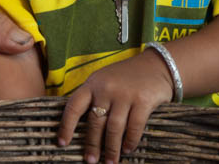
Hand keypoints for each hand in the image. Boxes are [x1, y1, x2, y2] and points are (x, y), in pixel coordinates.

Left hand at [58, 50, 173, 163]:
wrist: (156, 64)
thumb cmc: (127, 76)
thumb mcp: (105, 80)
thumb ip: (94, 98)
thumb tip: (84, 129)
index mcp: (93, 83)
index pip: (74, 106)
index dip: (66, 126)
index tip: (62, 143)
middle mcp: (107, 87)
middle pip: (95, 122)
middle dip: (92, 145)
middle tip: (91, 161)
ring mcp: (125, 94)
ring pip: (113, 128)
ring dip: (111, 148)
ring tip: (111, 161)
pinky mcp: (143, 100)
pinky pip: (134, 127)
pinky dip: (130, 141)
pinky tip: (127, 149)